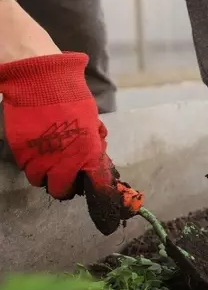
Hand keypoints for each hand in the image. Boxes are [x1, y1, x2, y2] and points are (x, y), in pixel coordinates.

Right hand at [0, 52, 137, 233]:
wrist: (40, 81)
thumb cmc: (72, 99)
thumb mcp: (93, 124)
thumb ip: (94, 147)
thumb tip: (98, 163)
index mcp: (88, 153)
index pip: (98, 186)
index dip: (102, 198)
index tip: (104, 208)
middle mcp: (64, 161)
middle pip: (63, 192)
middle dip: (67, 187)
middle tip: (69, 177)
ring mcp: (40, 157)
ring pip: (42, 183)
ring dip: (48, 177)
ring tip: (52, 162)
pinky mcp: (21, 151)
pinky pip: (27, 169)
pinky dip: (33, 166)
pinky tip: (39, 153)